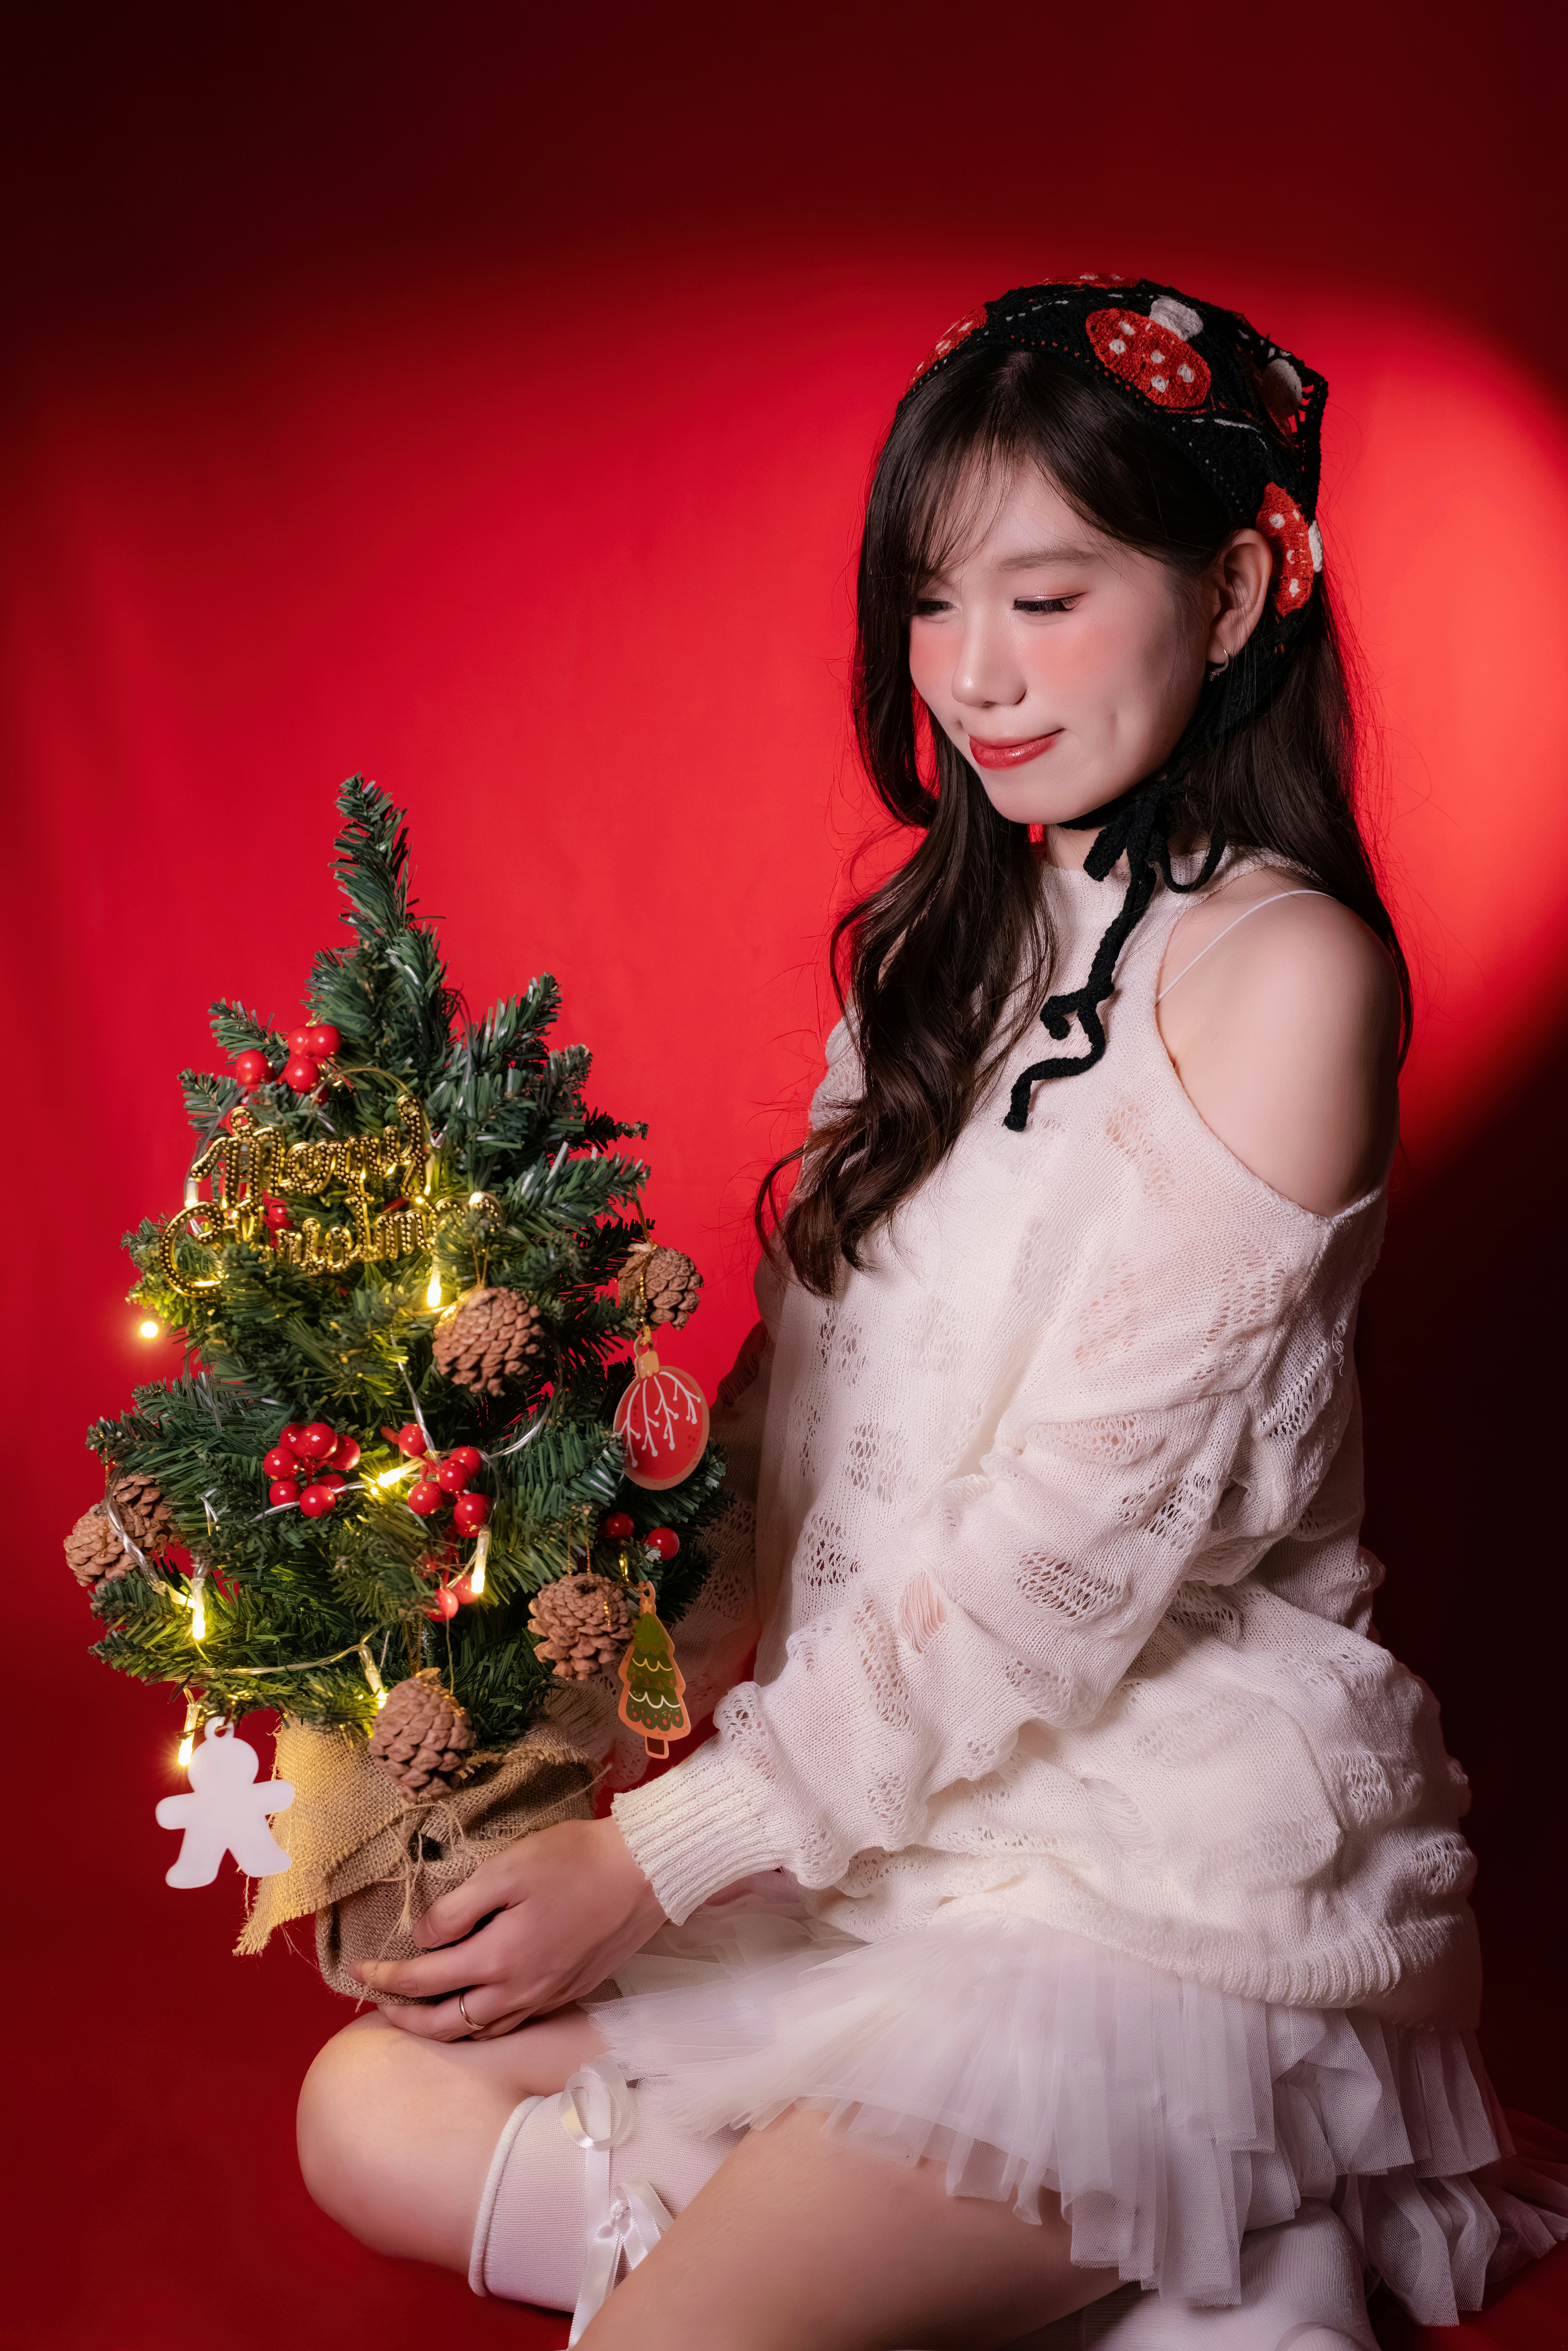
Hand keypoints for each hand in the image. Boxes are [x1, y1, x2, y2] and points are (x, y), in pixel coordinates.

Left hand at [350, 1815, 664, 2040]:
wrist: (645, 1873)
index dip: (385, 1976)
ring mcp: (546, 1996)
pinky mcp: (568, 1991)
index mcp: (498, 1959)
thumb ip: (458, 1908)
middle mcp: (519, 1991)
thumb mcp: (507, 1869)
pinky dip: (482, 2025)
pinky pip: (513, 2024)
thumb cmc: (575, 1860)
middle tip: (378, 2002)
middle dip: (405, 2017)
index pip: (424, 1979)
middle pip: (447, 2023)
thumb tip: (424, 1938)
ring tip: (420, 2012)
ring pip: (480, 2032)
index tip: (357, 1968)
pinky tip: (477, 2007)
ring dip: (442, 2027)